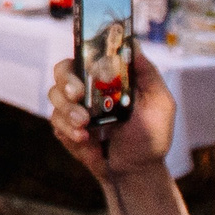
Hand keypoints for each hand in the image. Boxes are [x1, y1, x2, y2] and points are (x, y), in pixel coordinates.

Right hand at [49, 49, 175, 180]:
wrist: (137, 170)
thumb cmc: (151, 134)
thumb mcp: (159, 102)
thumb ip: (147, 73)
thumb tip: (133, 44)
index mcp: (108, 77)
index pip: (88, 54)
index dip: (82, 52)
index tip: (88, 63)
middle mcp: (88, 89)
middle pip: (63, 70)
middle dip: (66, 80)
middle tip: (77, 94)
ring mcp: (75, 108)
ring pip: (55, 95)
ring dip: (68, 108)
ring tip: (85, 124)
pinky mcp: (66, 128)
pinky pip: (56, 120)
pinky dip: (68, 128)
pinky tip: (84, 138)